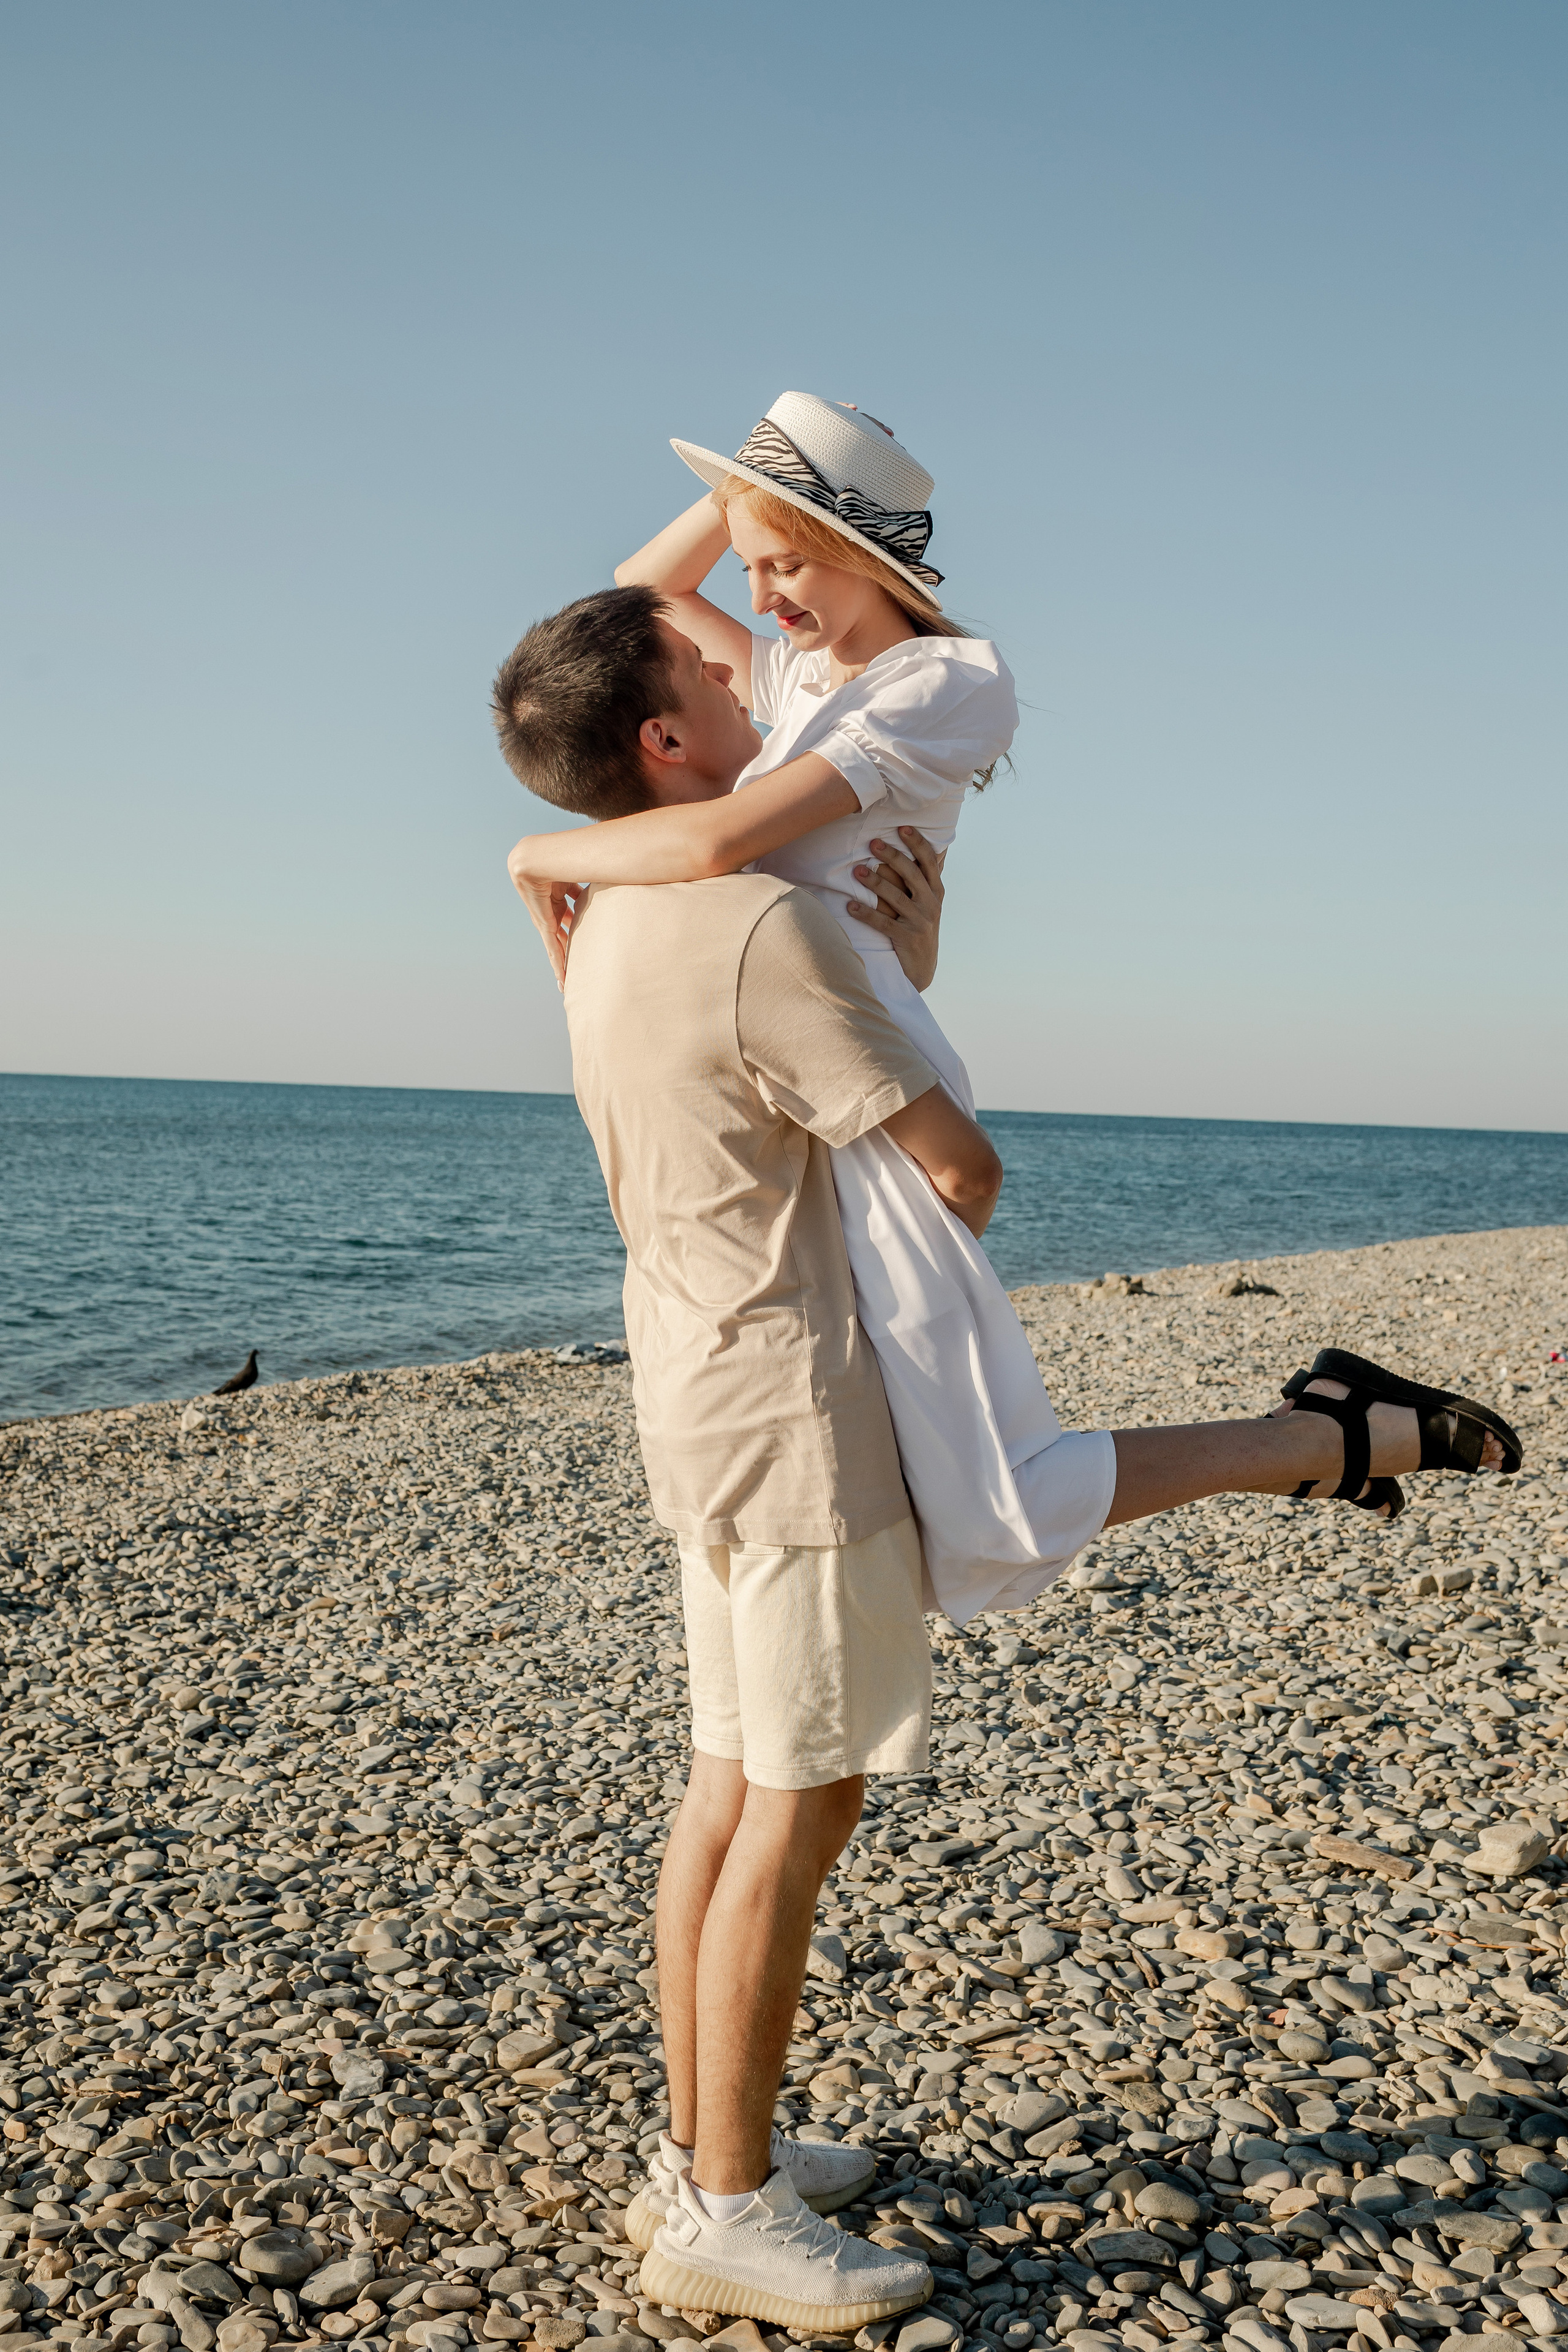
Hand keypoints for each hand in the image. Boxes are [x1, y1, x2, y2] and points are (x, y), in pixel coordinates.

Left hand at [507, 840, 585, 991]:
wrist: (536, 859)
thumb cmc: (558, 858)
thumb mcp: (578, 873)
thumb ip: (593, 877)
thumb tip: (620, 867)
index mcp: (557, 893)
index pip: (567, 912)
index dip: (574, 922)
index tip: (581, 933)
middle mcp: (549, 907)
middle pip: (560, 931)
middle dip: (566, 946)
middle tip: (573, 963)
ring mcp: (545, 916)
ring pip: (556, 944)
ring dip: (562, 960)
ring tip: (569, 977)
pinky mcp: (544, 924)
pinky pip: (552, 947)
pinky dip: (557, 962)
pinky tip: (563, 976)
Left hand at [845, 825, 944, 991]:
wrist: (922, 968)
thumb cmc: (919, 927)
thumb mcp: (927, 902)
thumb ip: (923, 878)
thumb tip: (927, 846)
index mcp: (936, 892)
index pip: (929, 862)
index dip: (918, 843)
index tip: (903, 827)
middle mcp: (931, 904)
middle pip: (911, 874)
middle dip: (892, 856)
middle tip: (873, 843)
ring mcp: (919, 922)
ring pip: (896, 897)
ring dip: (875, 882)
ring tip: (856, 871)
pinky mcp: (906, 938)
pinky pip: (882, 923)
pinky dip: (865, 913)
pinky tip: (850, 905)